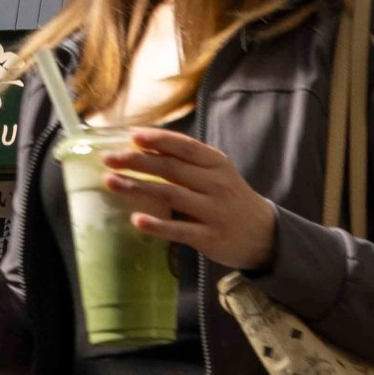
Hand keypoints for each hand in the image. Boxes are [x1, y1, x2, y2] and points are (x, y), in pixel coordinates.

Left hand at [103, 127, 278, 271]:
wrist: (264, 235)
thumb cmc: (231, 199)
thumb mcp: (219, 174)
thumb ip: (189, 161)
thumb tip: (144, 145)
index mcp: (218, 164)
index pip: (186, 147)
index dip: (159, 140)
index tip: (133, 136)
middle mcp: (217, 184)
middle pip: (172, 169)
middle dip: (137, 162)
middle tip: (109, 159)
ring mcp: (213, 212)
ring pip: (170, 195)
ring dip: (138, 188)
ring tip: (111, 182)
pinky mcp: (209, 238)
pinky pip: (179, 230)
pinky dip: (157, 225)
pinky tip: (137, 220)